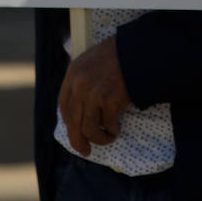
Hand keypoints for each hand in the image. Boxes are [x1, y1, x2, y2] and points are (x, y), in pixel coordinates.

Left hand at [58, 35, 129, 155]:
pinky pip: (107, 124)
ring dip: (98, 139)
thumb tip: (81, 107)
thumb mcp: (92, 61)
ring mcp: (93, 93)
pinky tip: (117, 129)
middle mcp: (79, 84)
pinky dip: (112, 131)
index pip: (63, 105)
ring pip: (88, 128)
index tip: (74, 131)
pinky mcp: (109, 101)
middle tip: (84, 150)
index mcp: (73, 73)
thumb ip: (83, 80)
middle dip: (78, 140)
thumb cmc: (119, 55)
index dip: (69, 122)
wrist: (138, 50)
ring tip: (108, 138)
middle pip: (73, 122)